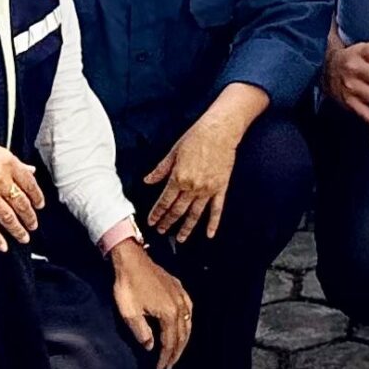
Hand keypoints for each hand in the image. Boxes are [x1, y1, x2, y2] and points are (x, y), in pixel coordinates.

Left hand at [110, 238, 192, 368]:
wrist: (131, 260)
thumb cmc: (128, 286)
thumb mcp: (130, 313)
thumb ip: (142, 332)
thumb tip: (151, 347)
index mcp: (169, 314)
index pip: (169, 343)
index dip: (165, 358)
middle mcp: (180, 306)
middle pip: (182, 335)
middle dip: (176, 353)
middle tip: (169, 366)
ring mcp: (181, 295)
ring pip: (188, 323)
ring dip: (183, 340)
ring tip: (176, 352)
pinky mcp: (178, 287)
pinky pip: (189, 309)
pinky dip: (188, 322)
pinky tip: (185, 324)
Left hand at [144, 108, 242, 243]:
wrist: (219, 130)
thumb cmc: (196, 137)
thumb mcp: (173, 152)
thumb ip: (161, 169)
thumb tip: (148, 180)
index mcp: (178, 178)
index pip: (164, 201)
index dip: (157, 213)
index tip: (152, 221)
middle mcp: (192, 187)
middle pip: (178, 210)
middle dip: (168, 222)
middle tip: (162, 231)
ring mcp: (207, 190)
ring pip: (195, 214)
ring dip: (186, 228)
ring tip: (180, 238)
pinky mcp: (220, 188)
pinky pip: (216, 209)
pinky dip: (213, 223)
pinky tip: (209, 234)